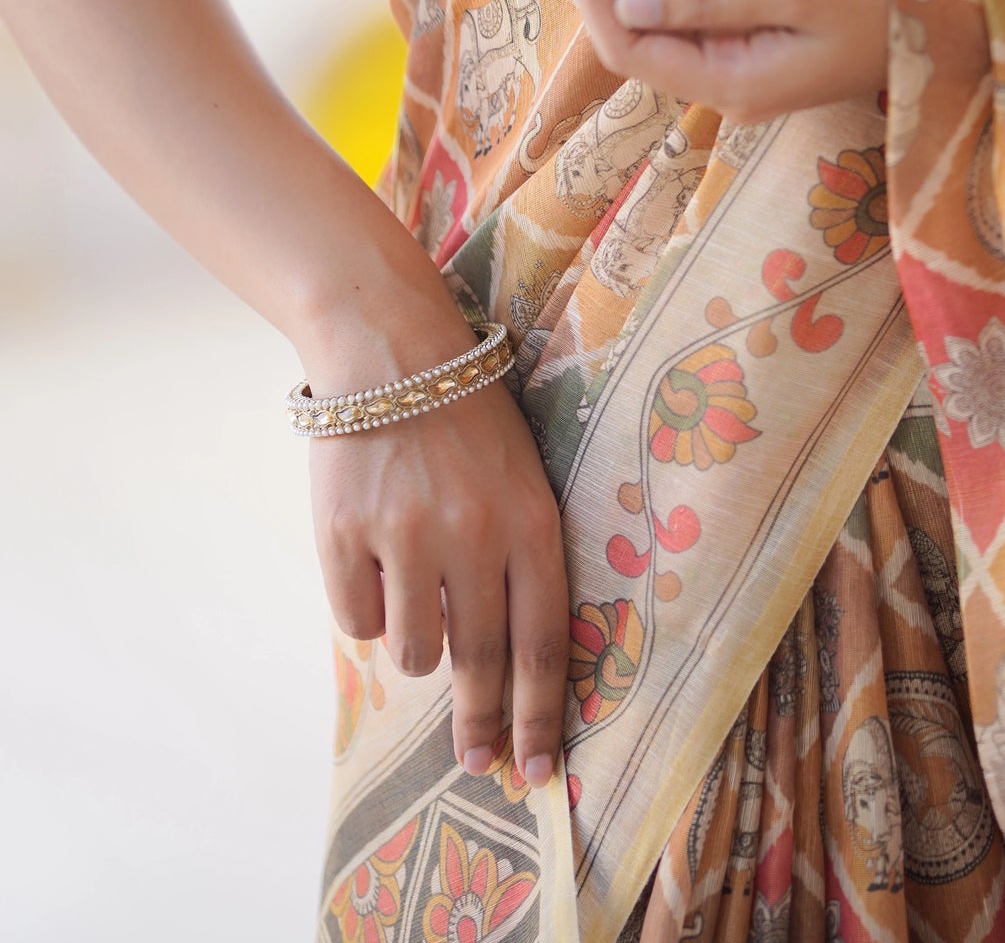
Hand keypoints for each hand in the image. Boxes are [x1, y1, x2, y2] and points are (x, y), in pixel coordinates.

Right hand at [304, 309, 567, 784]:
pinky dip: (367, 611)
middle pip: (479, 663)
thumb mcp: (522, 479)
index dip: (539, 716)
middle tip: (477, 762)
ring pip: (415, 651)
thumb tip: (510, 663)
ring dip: (418, 644)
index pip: (542, 644)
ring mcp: (406, 537)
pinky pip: (358, 622)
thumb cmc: (469, 421)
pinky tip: (373, 564)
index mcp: (530, 522)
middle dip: (480, 724)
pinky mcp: (345, 536)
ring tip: (417, 592)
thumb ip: (522, 559)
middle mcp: (473, 536)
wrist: (393, 351)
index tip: (538, 770)